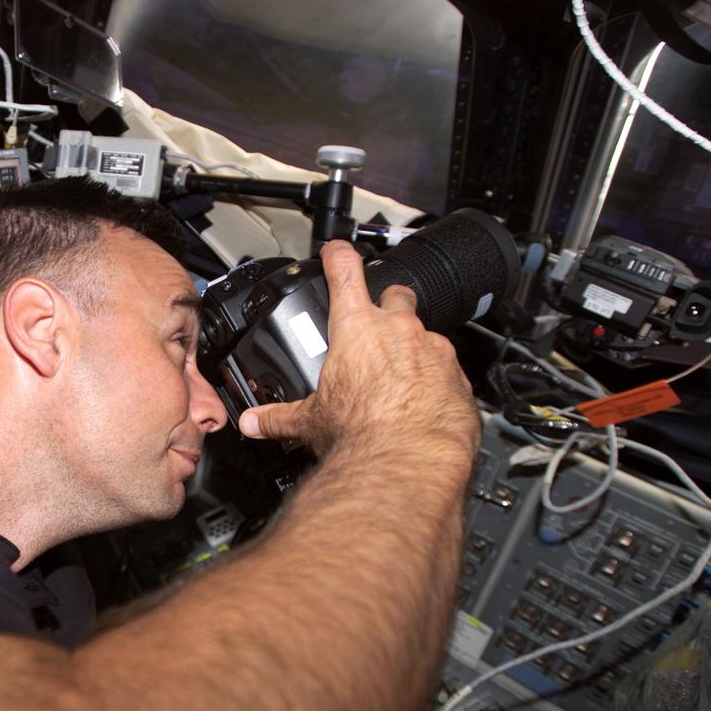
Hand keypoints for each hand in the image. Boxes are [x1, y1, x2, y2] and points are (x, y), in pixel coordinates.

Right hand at [237, 240, 478, 461]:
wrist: (410, 459)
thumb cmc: (361, 433)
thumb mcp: (310, 422)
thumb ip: (279, 417)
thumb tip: (253, 423)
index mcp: (358, 329)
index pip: (345, 272)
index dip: (338, 255)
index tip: (336, 251)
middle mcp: (399, 330)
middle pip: (396, 293)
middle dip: (388, 302)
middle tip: (376, 325)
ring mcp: (433, 350)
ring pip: (425, 334)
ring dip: (412, 348)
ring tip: (396, 379)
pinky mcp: (457, 377)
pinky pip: (446, 369)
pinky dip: (434, 380)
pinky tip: (420, 403)